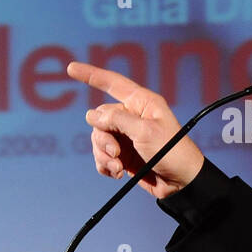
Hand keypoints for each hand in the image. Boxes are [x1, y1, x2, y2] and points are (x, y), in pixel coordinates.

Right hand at [66, 61, 205, 199]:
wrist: (180, 183)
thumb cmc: (171, 152)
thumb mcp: (145, 132)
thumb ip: (117, 120)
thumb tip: (92, 115)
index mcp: (142, 103)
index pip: (113, 83)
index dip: (91, 75)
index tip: (70, 68)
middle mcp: (132, 117)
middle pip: (100, 118)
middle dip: (103, 138)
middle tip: (116, 153)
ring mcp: (126, 136)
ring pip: (98, 139)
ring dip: (103, 154)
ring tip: (118, 167)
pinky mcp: (123, 155)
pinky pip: (102, 155)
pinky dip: (105, 164)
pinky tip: (116, 173)